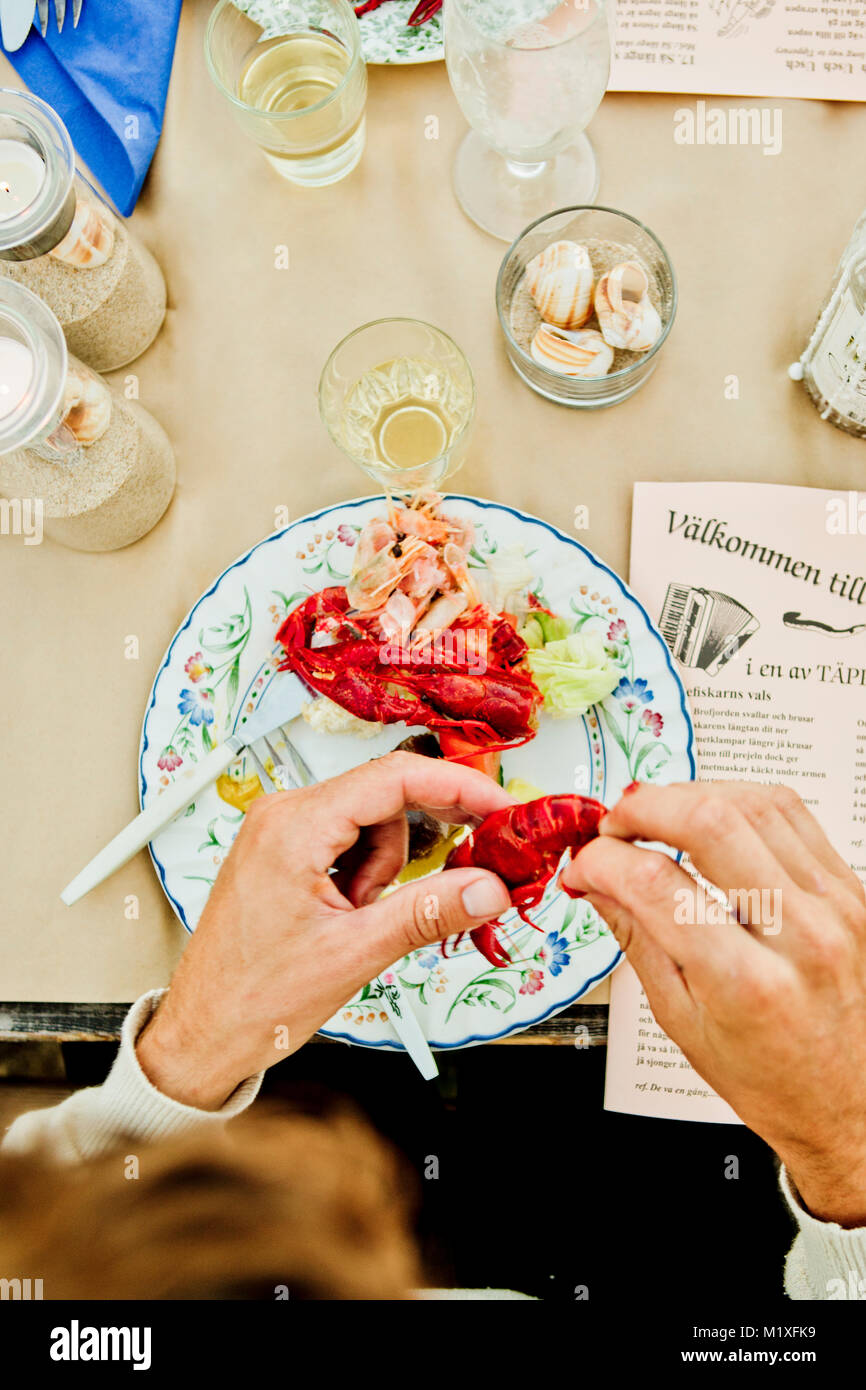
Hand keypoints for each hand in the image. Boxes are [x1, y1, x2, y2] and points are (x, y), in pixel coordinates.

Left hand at [136, 751, 513, 1110]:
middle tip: (458, 871)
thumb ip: (429, 912)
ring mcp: (280, 832)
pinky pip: (347, 843)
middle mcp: (283, 815)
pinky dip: (365, 876)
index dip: (459, 789)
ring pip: (371, 824)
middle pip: (385, 798)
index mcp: (294, 826)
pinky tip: (349, 915)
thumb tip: (487, 888)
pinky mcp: (283, 852)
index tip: (501, 809)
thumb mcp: (355, 953)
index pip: (394, 778)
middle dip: (421, 839)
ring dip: (385, 870)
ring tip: (360, 921)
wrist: (203, 1034)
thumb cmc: (252, 998)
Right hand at [561, 781, 865, 1226]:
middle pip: (710, 821)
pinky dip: (742, 804)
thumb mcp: (684, 1023)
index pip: (654, 884)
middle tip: (615, 825)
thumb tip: (595, 880)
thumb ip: (637, 938)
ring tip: (657, 816)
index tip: (584, 864)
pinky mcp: (854, 891)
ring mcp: (838, 906)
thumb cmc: (776, 1080)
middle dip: (643, 807)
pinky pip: (794, 816)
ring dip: (691, 795)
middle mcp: (802, 935)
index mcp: (747, 984)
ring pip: (756, 803)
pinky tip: (714, 819)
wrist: (854, 1106)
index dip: (602, 860)